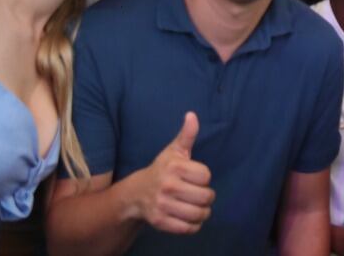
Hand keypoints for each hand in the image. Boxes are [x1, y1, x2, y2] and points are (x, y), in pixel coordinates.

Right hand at [134, 112, 213, 233]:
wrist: (136, 194)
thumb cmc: (161, 170)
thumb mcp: (173, 151)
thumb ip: (186, 135)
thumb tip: (192, 115)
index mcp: (174, 167)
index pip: (206, 176)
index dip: (204, 178)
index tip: (196, 177)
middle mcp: (168, 186)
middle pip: (205, 196)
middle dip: (206, 197)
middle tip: (200, 195)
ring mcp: (163, 205)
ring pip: (199, 214)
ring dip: (203, 213)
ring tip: (198, 207)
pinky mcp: (161, 222)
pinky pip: (188, 228)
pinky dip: (194, 225)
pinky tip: (190, 217)